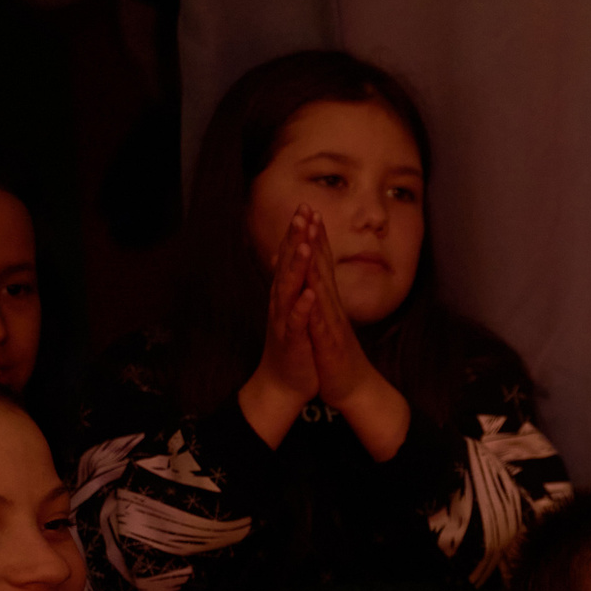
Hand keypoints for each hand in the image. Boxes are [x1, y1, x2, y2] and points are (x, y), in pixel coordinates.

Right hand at [240, 208, 322, 444]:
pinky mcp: (292, 341)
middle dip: (295, 239)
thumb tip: (280, 253)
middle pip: (287, 265)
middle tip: (301, 212)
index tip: (306, 207)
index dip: (298, 233)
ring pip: (289, 289)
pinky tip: (309, 295)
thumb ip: (288, 280)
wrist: (285, 383)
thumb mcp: (292, 308)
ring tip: (304, 245)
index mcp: (287, 294)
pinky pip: (297, 322)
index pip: (292, 258)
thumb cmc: (294, 345)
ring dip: (296, 267)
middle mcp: (283, 302)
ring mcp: (286, 320)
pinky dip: (302, 308)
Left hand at [298, 222, 411, 459]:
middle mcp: (333, 308)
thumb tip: (316, 279)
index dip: (316, 236)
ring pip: (323, 289)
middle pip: (324, 267)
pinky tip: (311, 291)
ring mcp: (332, 324)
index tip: (309, 210)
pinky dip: (315, 306)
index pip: (322, 263)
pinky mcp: (330, 343)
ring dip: (316, 264)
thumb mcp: (327, 322)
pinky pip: (321, 322)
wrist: (353, 388)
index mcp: (329, 303)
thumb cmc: (337, 357)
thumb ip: (322, 299)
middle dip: (316, 238)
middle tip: (309, 210)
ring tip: (309, 239)